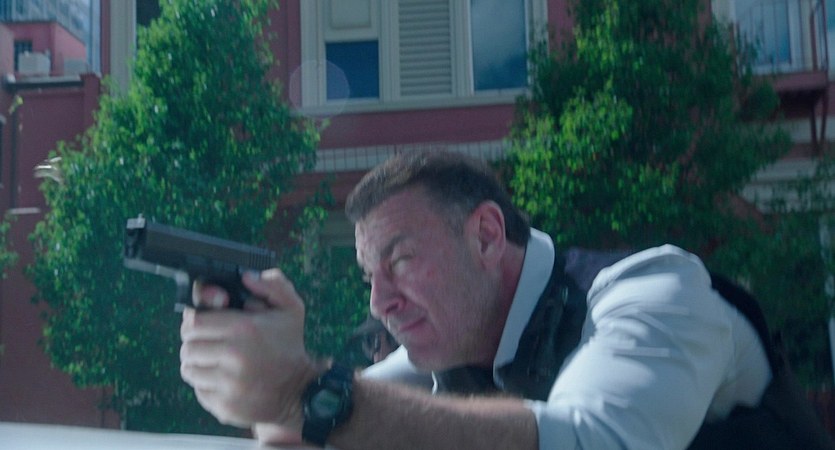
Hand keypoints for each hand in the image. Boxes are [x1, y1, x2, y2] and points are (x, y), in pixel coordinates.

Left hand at [180, 269, 320, 430]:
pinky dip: (207, 385)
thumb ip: (272, 285)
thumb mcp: (291, 310)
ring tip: (215, 362)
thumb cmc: (290, 348)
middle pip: (187, 346)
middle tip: (209, 344)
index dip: (195, 321)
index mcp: (245, 329)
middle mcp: (234, 356)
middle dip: (195, 343)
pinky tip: (224, 380)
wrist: (300, 392)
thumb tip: (246, 277)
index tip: (203, 324)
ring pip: (189, 370)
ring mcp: (228, 384)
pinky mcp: (224, 406)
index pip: (194, 321)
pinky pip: (199, 390)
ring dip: (198, 365)